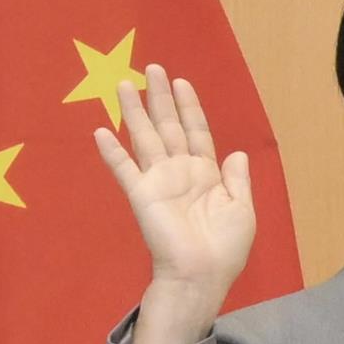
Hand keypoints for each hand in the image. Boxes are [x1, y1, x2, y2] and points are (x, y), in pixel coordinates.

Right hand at [91, 61, 256, 343]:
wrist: (203, 275)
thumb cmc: (225, 248)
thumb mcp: (242, 210)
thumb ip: (237, 180)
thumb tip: (237, 153)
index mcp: (206, 175)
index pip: (196, 132)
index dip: (189, 107)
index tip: (181, 82)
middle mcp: (180, 172)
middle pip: (168, 126)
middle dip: (160, 97)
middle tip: (151, 67)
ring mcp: (159, 181)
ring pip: (145, 138)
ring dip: (134, 111)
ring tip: (123, 84)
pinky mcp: (142, 195)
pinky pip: (124, 169)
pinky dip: (112, 151)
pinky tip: (101, 131)